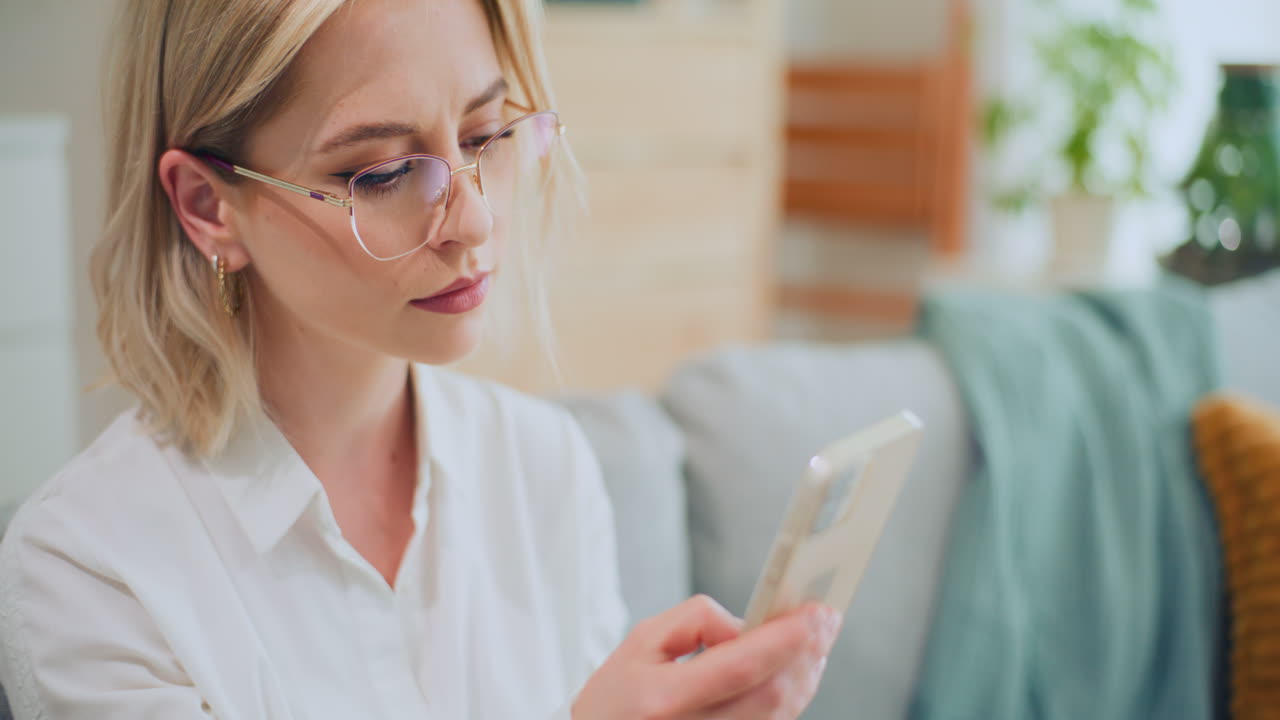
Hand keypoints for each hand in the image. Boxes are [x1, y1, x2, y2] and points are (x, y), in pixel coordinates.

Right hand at [572, 594, 840, 719]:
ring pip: (780, 716)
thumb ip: (697, 622)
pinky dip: (792, 698)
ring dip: (806, 675)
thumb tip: (747, 626)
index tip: (815, 613)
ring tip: (817, 640)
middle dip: (807, 653)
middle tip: (826, 619)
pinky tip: (796, 672)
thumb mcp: (641, 643)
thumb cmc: (616, 699)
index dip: (784, 639)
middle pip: (772, 695)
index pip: (739, 667)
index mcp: (664, 700)